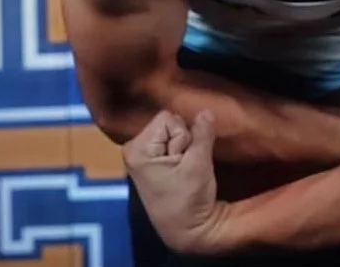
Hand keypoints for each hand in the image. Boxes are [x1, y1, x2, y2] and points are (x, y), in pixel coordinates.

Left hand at [122, 109, 227, 255]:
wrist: (187, 230)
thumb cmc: (189, 199)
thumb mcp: (198, 164)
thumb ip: (202, 134)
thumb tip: (206, 110)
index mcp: (137, 149)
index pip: (168, 118)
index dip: (182, 136)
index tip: (181, 161)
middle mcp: (133, 148)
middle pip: (168, 122)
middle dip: (182, 139)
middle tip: (183, 165)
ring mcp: (141, 154)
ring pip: (171, 130)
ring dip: (183, 145)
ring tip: (181, 169)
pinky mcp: (150, 159)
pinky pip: (169, 140)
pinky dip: (179, 150)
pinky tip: (179, 167)